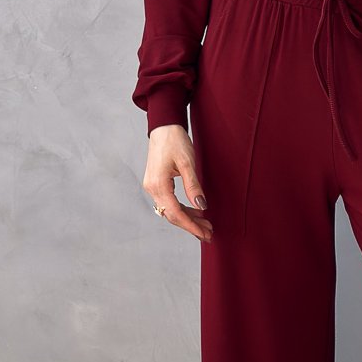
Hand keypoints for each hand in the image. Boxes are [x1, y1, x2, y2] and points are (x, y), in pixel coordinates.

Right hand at [143, 123, 213, 241]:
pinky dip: (182, 209)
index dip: (191, 226)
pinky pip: (169, 202)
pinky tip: (195, 211)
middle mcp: (152, 188)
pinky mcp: (156, 184)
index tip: (205, 233)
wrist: (164, 127)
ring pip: (170, 210)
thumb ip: (193, 186)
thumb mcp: (188, 163)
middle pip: (172, 215)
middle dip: (191, 225)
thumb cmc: (175, 141)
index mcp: (158, 185)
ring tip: (205, 224)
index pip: (176, 213)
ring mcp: (152, 186)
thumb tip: (201, 206)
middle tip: (209, 233)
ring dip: (188, 218)